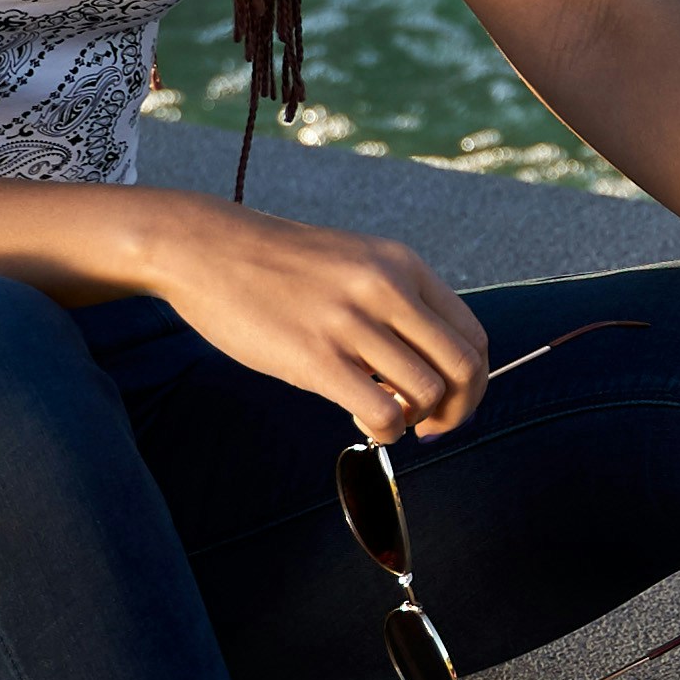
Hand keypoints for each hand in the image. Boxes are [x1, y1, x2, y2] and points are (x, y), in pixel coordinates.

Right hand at [155, 202, 490, 441]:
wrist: (206, 248)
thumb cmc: (278, 267)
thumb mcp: (355, 263)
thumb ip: (396, 302)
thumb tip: (428, 365)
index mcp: (403, 266)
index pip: (472, 336)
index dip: (472, 383)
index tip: (448, 403)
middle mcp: (386, 289)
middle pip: (463, 368)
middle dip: (457, 410)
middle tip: (431, 427)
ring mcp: (351, 322)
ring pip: (426, 394)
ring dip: (415, 422)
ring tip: (383, 418)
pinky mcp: (315, 357)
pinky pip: (382, 412)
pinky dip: (385, 432)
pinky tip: (362, 424)